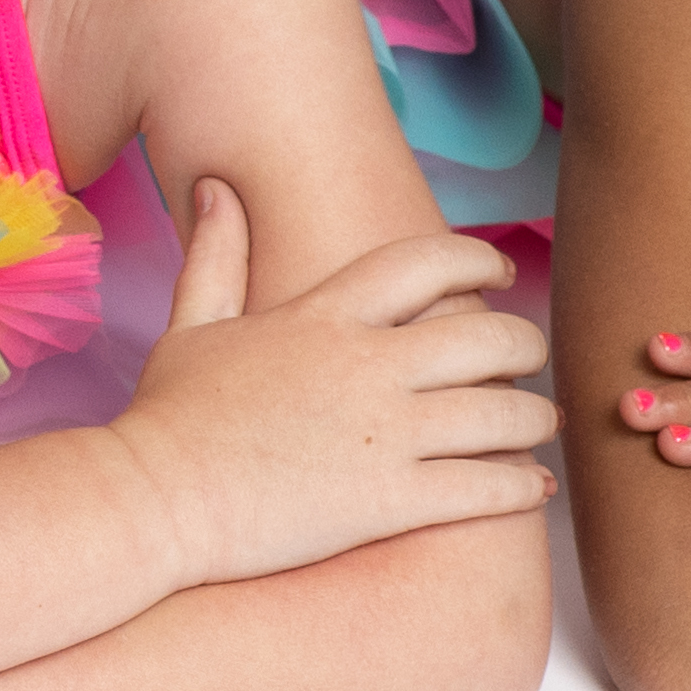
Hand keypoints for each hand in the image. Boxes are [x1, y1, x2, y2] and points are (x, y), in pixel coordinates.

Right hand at [110, 182, 556, 580]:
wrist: (151, 500)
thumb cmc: (167, 418)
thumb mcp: (190, 326)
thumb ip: (215, 257)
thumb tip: (216, 189)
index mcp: (324, 316)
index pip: (426, 263)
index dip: (476, 258)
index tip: (497, 271)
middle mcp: (367, 366)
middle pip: (487, 335)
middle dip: (525, 343)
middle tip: (531, 355)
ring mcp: (384, 435)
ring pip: (502, 414)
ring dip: (534, 417)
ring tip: (539, 424)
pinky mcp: (390, 500)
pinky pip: (485, 487)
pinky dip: (519, 484)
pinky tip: (530, 486)